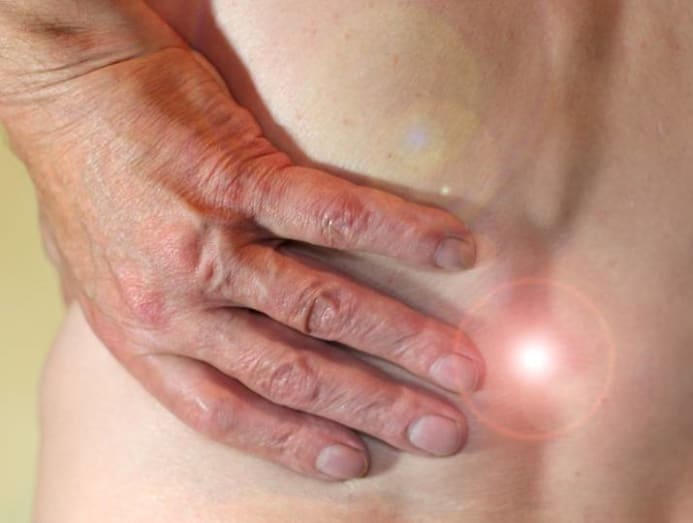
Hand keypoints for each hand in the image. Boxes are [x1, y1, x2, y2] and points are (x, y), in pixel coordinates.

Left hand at [6, 45, 481, 480]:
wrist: (65, 85)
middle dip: (377, 406)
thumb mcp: (95, 273)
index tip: (354, 460)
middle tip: (443, 430)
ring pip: (321, 307)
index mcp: (143, 335)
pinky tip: (451, 250)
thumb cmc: (87, 177)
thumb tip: (189, 348)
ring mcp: (207, 243)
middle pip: (292, 371)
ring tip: (464, 366)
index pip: (226, 410)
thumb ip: (147, 320)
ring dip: (404, 341)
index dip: (295, 441)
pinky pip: (332, 217)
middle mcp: (176, 304)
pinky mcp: (235, 180)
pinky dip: (400, 235)